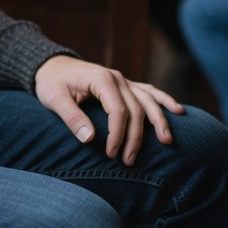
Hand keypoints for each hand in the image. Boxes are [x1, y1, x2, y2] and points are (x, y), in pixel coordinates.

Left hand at [33, 54, 184, 165]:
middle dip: (136, 137)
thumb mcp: (54, 99)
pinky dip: (163, 100)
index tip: (111, 153)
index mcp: (101, 79)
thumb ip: (71, 117)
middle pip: (136, 109)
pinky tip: (177, 111)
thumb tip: (90, 140)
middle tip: (129, 161)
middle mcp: (117, 78)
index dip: (118, 134)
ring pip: (147, 100)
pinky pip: (148, 92)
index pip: (118, 110)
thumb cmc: (51, 82)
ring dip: (159, 120)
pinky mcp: (124, 85)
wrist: (51, 65)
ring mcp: (123, 80)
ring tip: (168, 141)